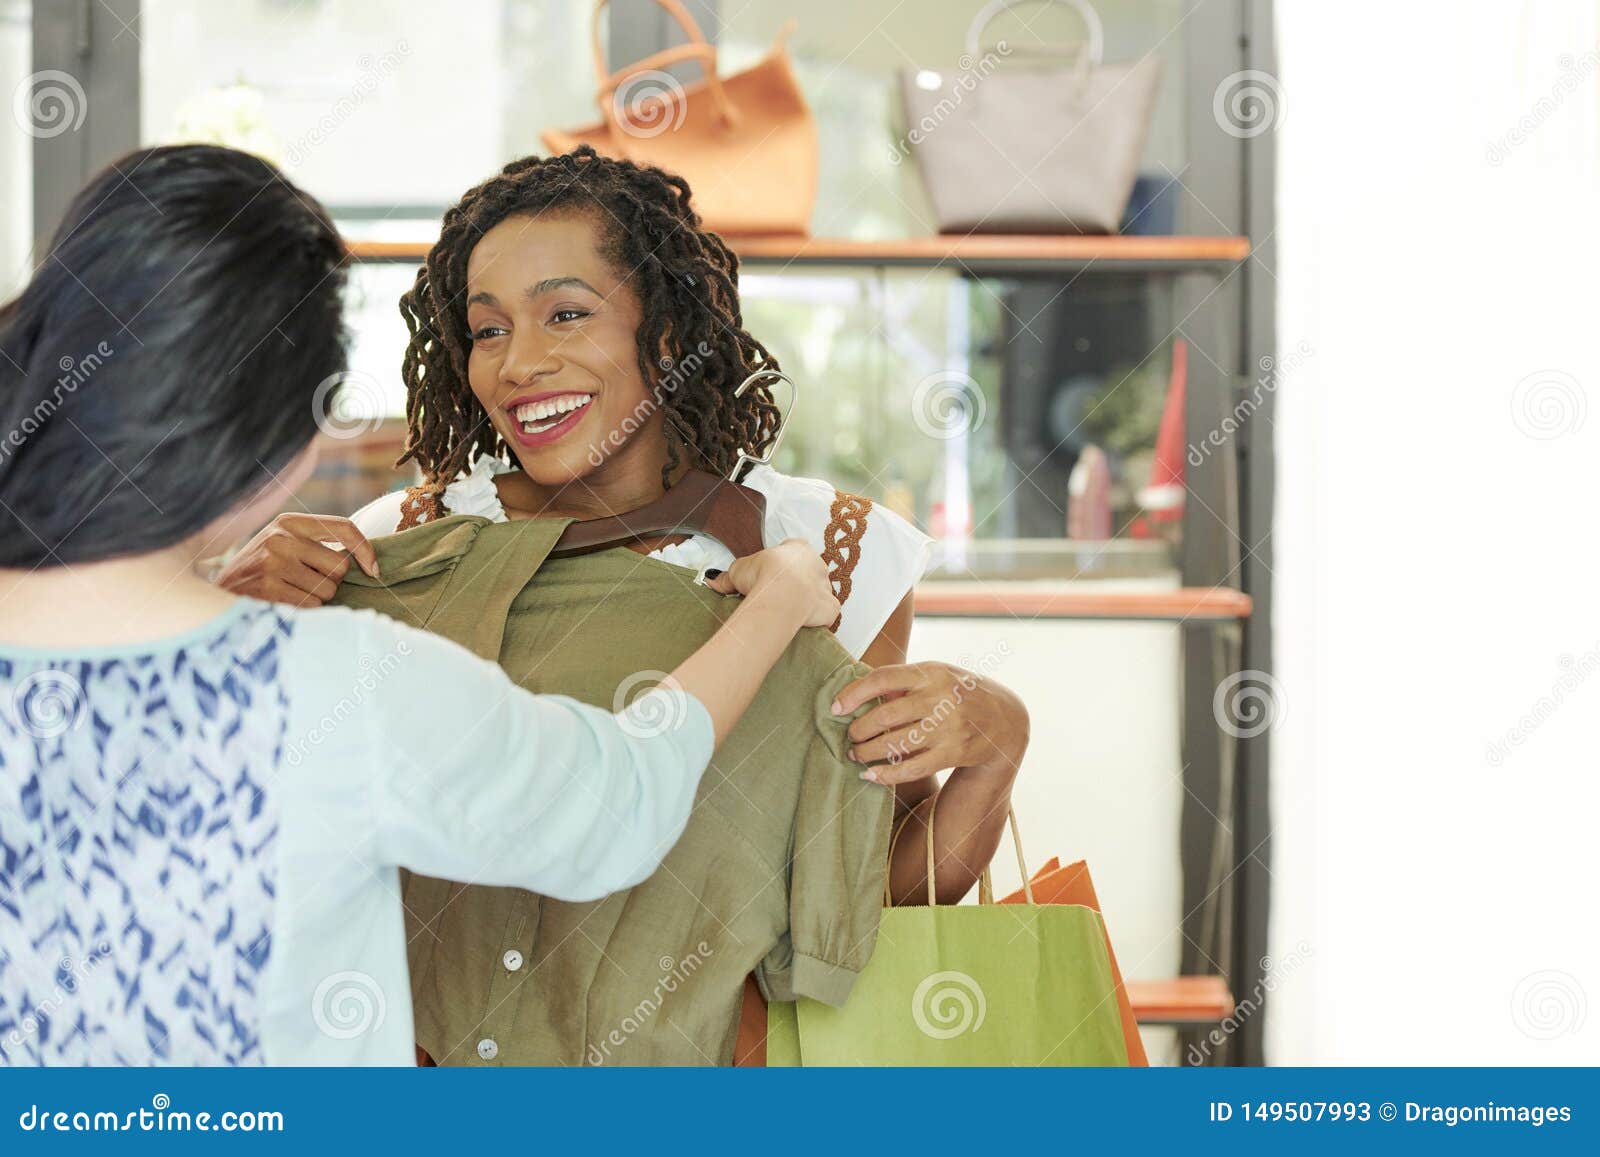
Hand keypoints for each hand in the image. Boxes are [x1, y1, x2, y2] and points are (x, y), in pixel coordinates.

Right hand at [214, 513, 378, 606]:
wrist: (214, 597)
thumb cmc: (259, 573)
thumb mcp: (281, 545)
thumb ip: (316, 545)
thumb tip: (367, 562)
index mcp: (288, 522)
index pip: (343, 527)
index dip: (365, 549)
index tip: (374, 570)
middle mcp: (280, 537)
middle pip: (340, 566)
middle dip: (330, 581)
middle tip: (304, 583)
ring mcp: (273, 563)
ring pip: (328, 590)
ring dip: (316, 598)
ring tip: (288, 594)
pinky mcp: (269, 589)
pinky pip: (312, 607)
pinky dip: (304, 612)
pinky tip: (282, 605)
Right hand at [704, 539, 838, 628]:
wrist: (781, 595)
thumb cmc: (762, 575)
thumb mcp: (738, 570)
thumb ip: (727, 577)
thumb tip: (712, 581)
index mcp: (798, 548)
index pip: (793, 550)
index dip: (781, 563)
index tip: (769, 574)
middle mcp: (817, 564)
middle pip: (808, 571)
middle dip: (796, 581)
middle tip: (776, 595)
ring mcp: (826, 586)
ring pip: (819, 592)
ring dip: (808, 599)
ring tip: (788, 611)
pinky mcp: (830, 607)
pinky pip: (827, 612)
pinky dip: (818, 618)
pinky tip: (804, 624)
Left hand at [831, 661, 1029, 784]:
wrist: (1004, 720)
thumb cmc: (958, 693)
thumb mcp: (937, 675)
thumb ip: (903, 682)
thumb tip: (857, 694)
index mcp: (931, 672)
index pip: (882, 679)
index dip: (853, 693)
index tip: (835, 707)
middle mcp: (940, 698)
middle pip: (885, 716)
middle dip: (859, 729)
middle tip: (850, 736)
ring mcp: (948, 727)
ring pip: (896, 744)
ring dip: (868, 753)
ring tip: (856, 754)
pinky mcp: (954, 753)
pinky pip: (912, 768)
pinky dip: (886, 774)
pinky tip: (870, 775)